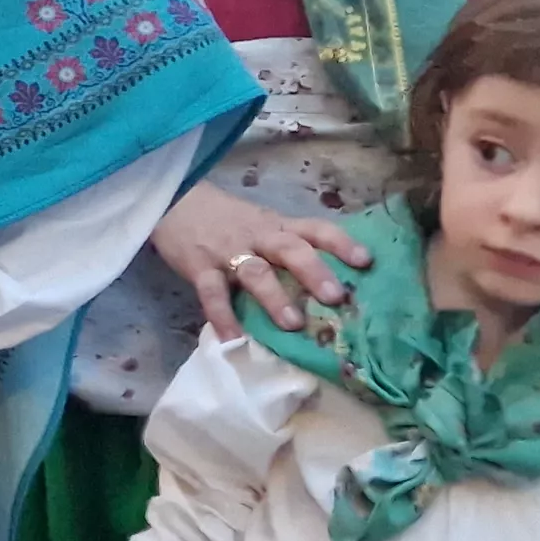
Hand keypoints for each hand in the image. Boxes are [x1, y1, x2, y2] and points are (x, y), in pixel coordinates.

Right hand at [148, 184, 369, 337]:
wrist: (174, 201)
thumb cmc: (225, 219)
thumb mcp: (260, 224)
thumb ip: (285, 246)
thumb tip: (326, 284)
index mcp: (277, 226)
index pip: (315, 229)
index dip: (341, 244)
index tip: (366, 262)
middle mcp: (258, 237)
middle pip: (291, 249)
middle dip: (314, 272)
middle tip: (336, 297)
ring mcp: (227, 252)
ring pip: (255, 272)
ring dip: (274, 298)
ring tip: (292, 324)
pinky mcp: (199, 267)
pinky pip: (211, 293)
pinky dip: (222, 316)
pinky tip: (232, 339)